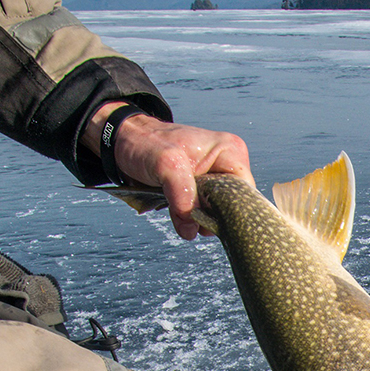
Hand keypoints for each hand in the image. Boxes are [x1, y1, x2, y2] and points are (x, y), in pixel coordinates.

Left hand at [83, 102, 253, 239]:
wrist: (125, 141)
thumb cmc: (145, 143)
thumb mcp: (165, 163)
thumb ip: (181, 194)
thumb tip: (191, 229)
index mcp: (230, 151)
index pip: (245, 192)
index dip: (228, 210)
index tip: (204, 218)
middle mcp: (227, 166)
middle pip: (233, 206)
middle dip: (211, 218)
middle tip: (188, 217)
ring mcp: (215, 180)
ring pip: (218, 213)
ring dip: (199, 221)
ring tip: (179, 211)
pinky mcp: (202, 191)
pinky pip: (204, 214)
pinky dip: (191, 220)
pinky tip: (178, 214)